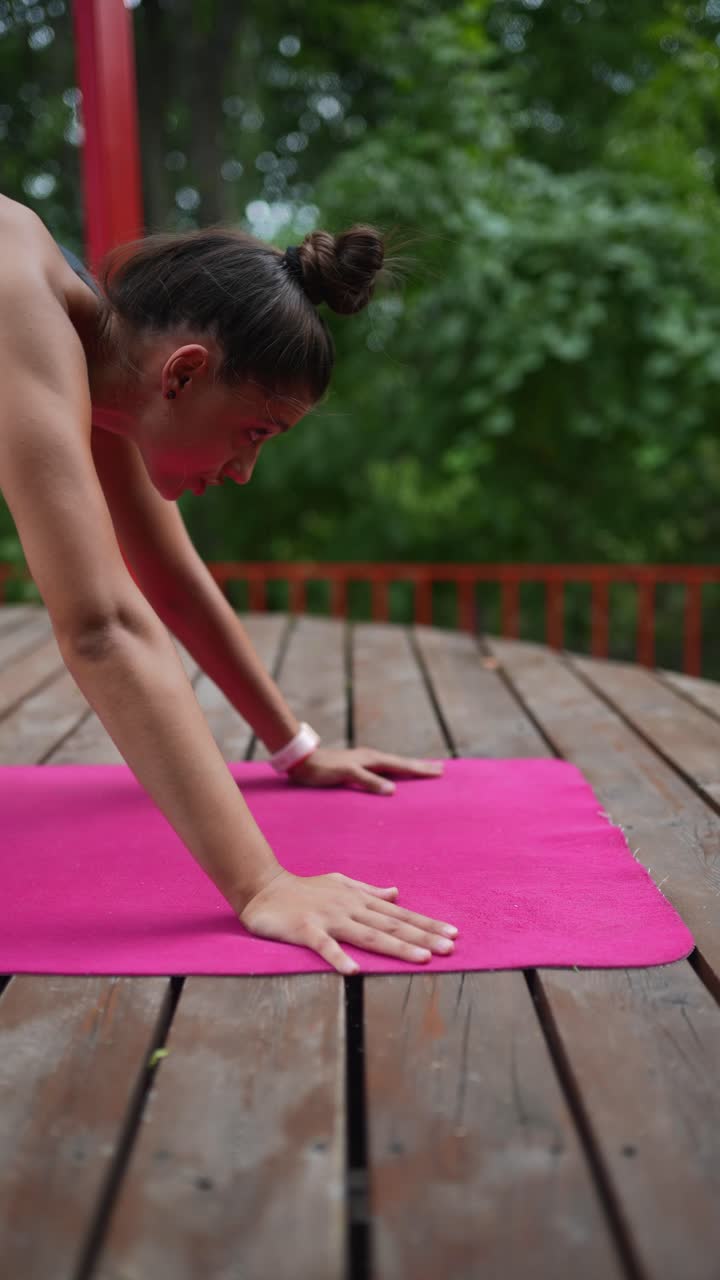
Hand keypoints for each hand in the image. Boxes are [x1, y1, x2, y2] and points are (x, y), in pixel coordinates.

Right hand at [237, 868, 457, 973]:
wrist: (264, 888)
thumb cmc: (304, 889)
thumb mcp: (340, 884)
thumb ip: (369, 892)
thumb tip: (396, 894)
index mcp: (359, 900)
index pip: (399, 914)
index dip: (426, 924)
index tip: (453, 935)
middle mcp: (349, 907)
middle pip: (391, 925)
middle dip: (422, 937)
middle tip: (449, 949)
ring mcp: (328, 918)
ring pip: (368, 934)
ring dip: (396, 946)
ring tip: (422, 958)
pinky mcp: (306, 929)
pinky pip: (324, 946)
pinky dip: (338, 957)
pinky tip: (353, 972)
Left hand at [287, 746, 442, 794]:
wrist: (302, 760)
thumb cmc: (323, 769)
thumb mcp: (347, 774)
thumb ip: (369, 781)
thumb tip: (393, 790)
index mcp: (372, 758)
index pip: (402, 765)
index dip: (420, 770)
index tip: (439, 772)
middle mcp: (371, 757)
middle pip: (401, 762)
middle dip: (420, 767)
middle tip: (440, 769)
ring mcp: (364, 761)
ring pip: (393, 764)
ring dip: (409, 768)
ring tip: (422, 770)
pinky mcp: (356, 766)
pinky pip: (383, 769)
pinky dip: (394, 771)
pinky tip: (393, 776)